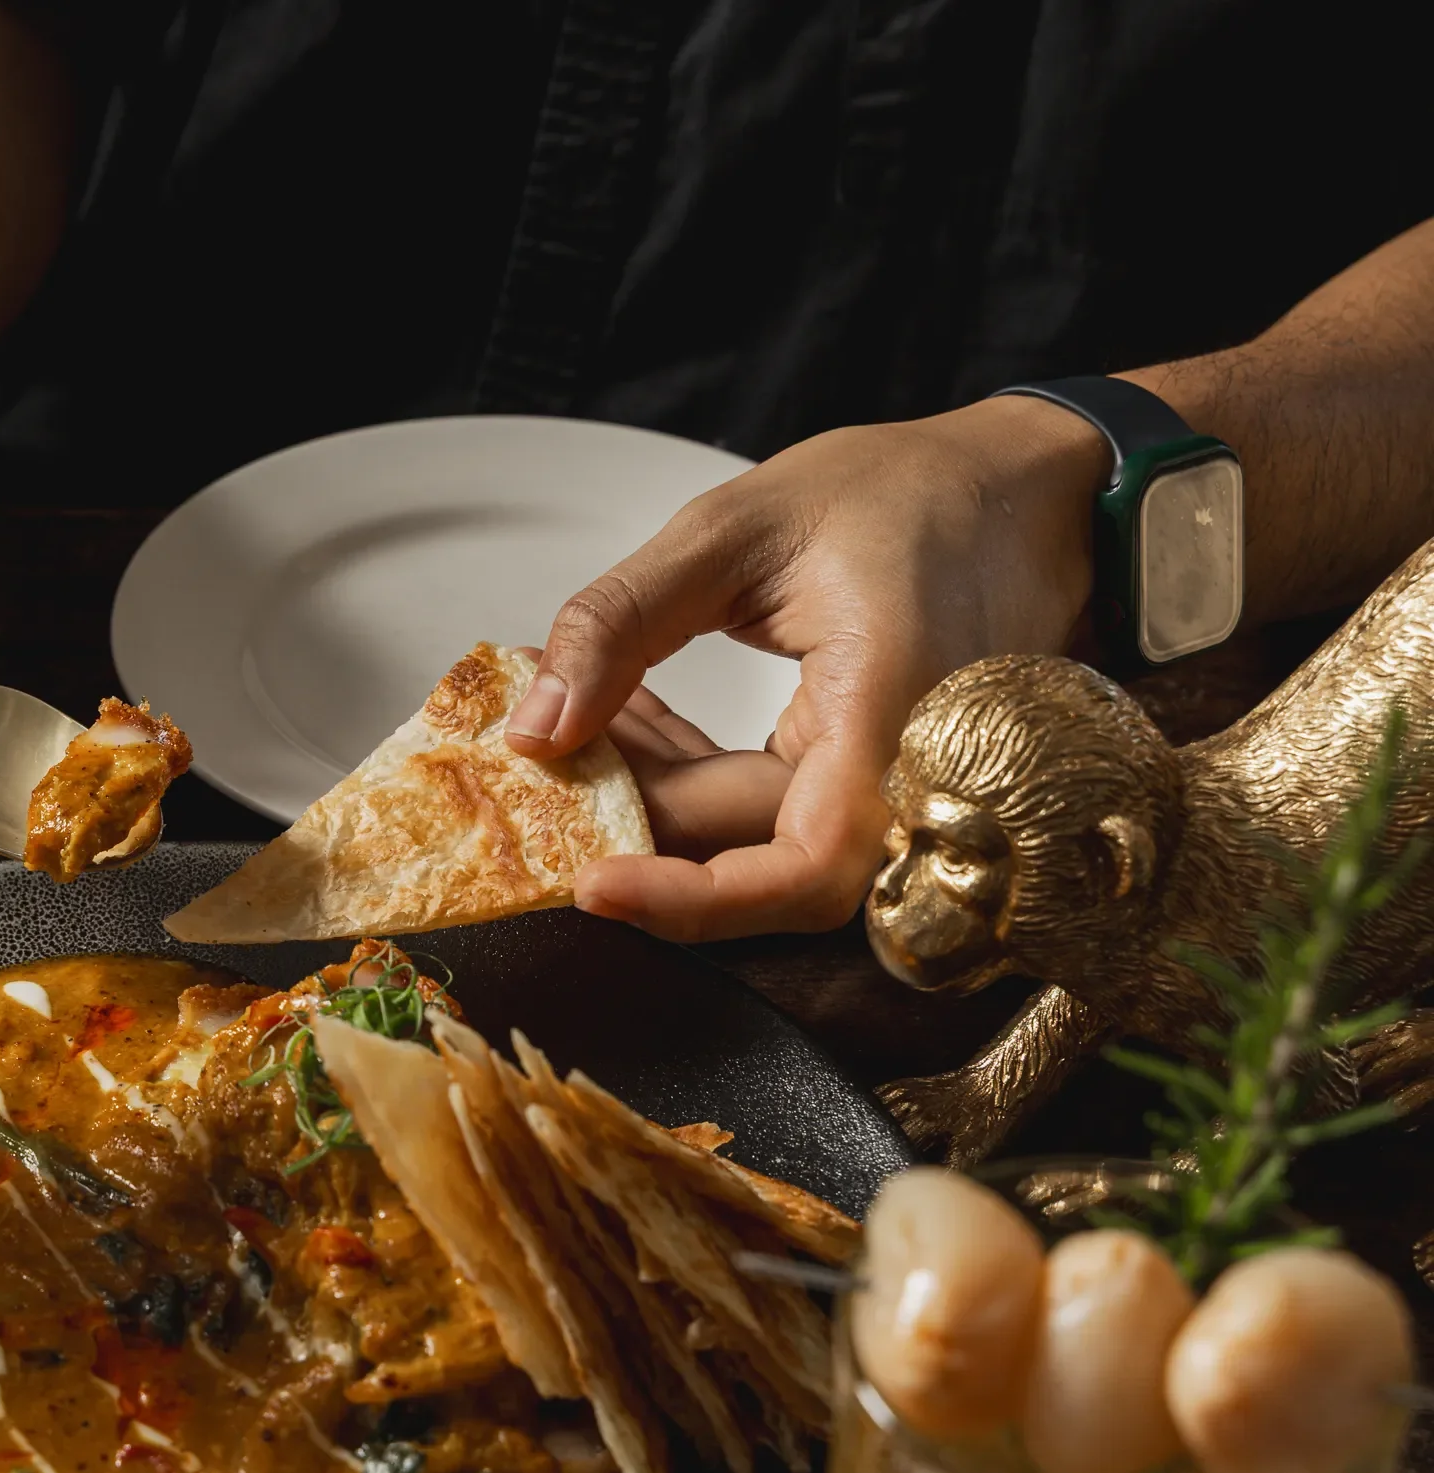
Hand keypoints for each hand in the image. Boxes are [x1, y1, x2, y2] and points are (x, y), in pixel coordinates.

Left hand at [507, 396, 1109, 939]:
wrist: (1019, 490)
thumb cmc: (899, 492)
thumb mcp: (731, 529)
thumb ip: (620, 625)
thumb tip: (535, 732)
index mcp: (895, 720)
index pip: (796, 872)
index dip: (690, 902)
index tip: (591, 884)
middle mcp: (913, 786)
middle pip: (756, 864)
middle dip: (637, 821)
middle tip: (546, 755)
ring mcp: (899, 797)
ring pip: (753, 849)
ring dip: (657, 800)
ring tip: (585, 721)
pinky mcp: (870, 789)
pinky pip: (770, 819)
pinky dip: (690, 779)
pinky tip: (634, 720)